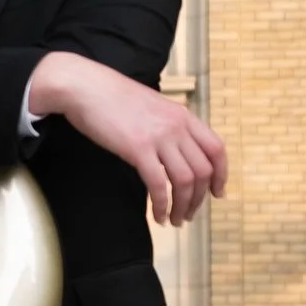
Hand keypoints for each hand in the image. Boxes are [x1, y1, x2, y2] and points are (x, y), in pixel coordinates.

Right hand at [27, 52, 227, 224]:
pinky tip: (157, 215)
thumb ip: (167, 126)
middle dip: (199, 199)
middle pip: (203, 171)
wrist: (84, 86)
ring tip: (174, 220)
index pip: (216, 149)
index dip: (221, 175)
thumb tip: (174, 150)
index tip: (217, 193)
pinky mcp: (138, 148)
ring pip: (185, 181)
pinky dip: (161, 205)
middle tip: (189, 214)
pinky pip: (159, 185)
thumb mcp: (151, 106)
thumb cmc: (111, 96)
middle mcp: (177, 126)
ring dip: (183, 207)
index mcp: (182, 115)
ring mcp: (159, 137)